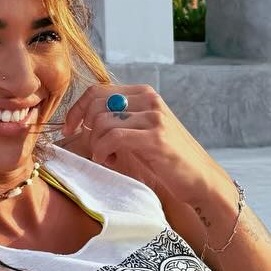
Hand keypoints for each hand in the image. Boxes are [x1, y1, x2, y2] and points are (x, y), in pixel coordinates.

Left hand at [60, 84, 232, 225]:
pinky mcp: (156, 138)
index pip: (98, 90)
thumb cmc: (167, 160)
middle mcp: (150, 99)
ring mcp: (154, 117)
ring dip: (96, 144)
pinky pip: (112, 137)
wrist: (201, 180)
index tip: (69, 128)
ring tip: (106, 158)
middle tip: (93, 149)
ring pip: (102, 121)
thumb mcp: (142, 132)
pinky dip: (103, 151)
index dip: (77, 109)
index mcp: (144, 94)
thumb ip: (119, 121)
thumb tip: (82, 120)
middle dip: (85, 128)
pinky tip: (109, 161)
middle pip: (96, 103)